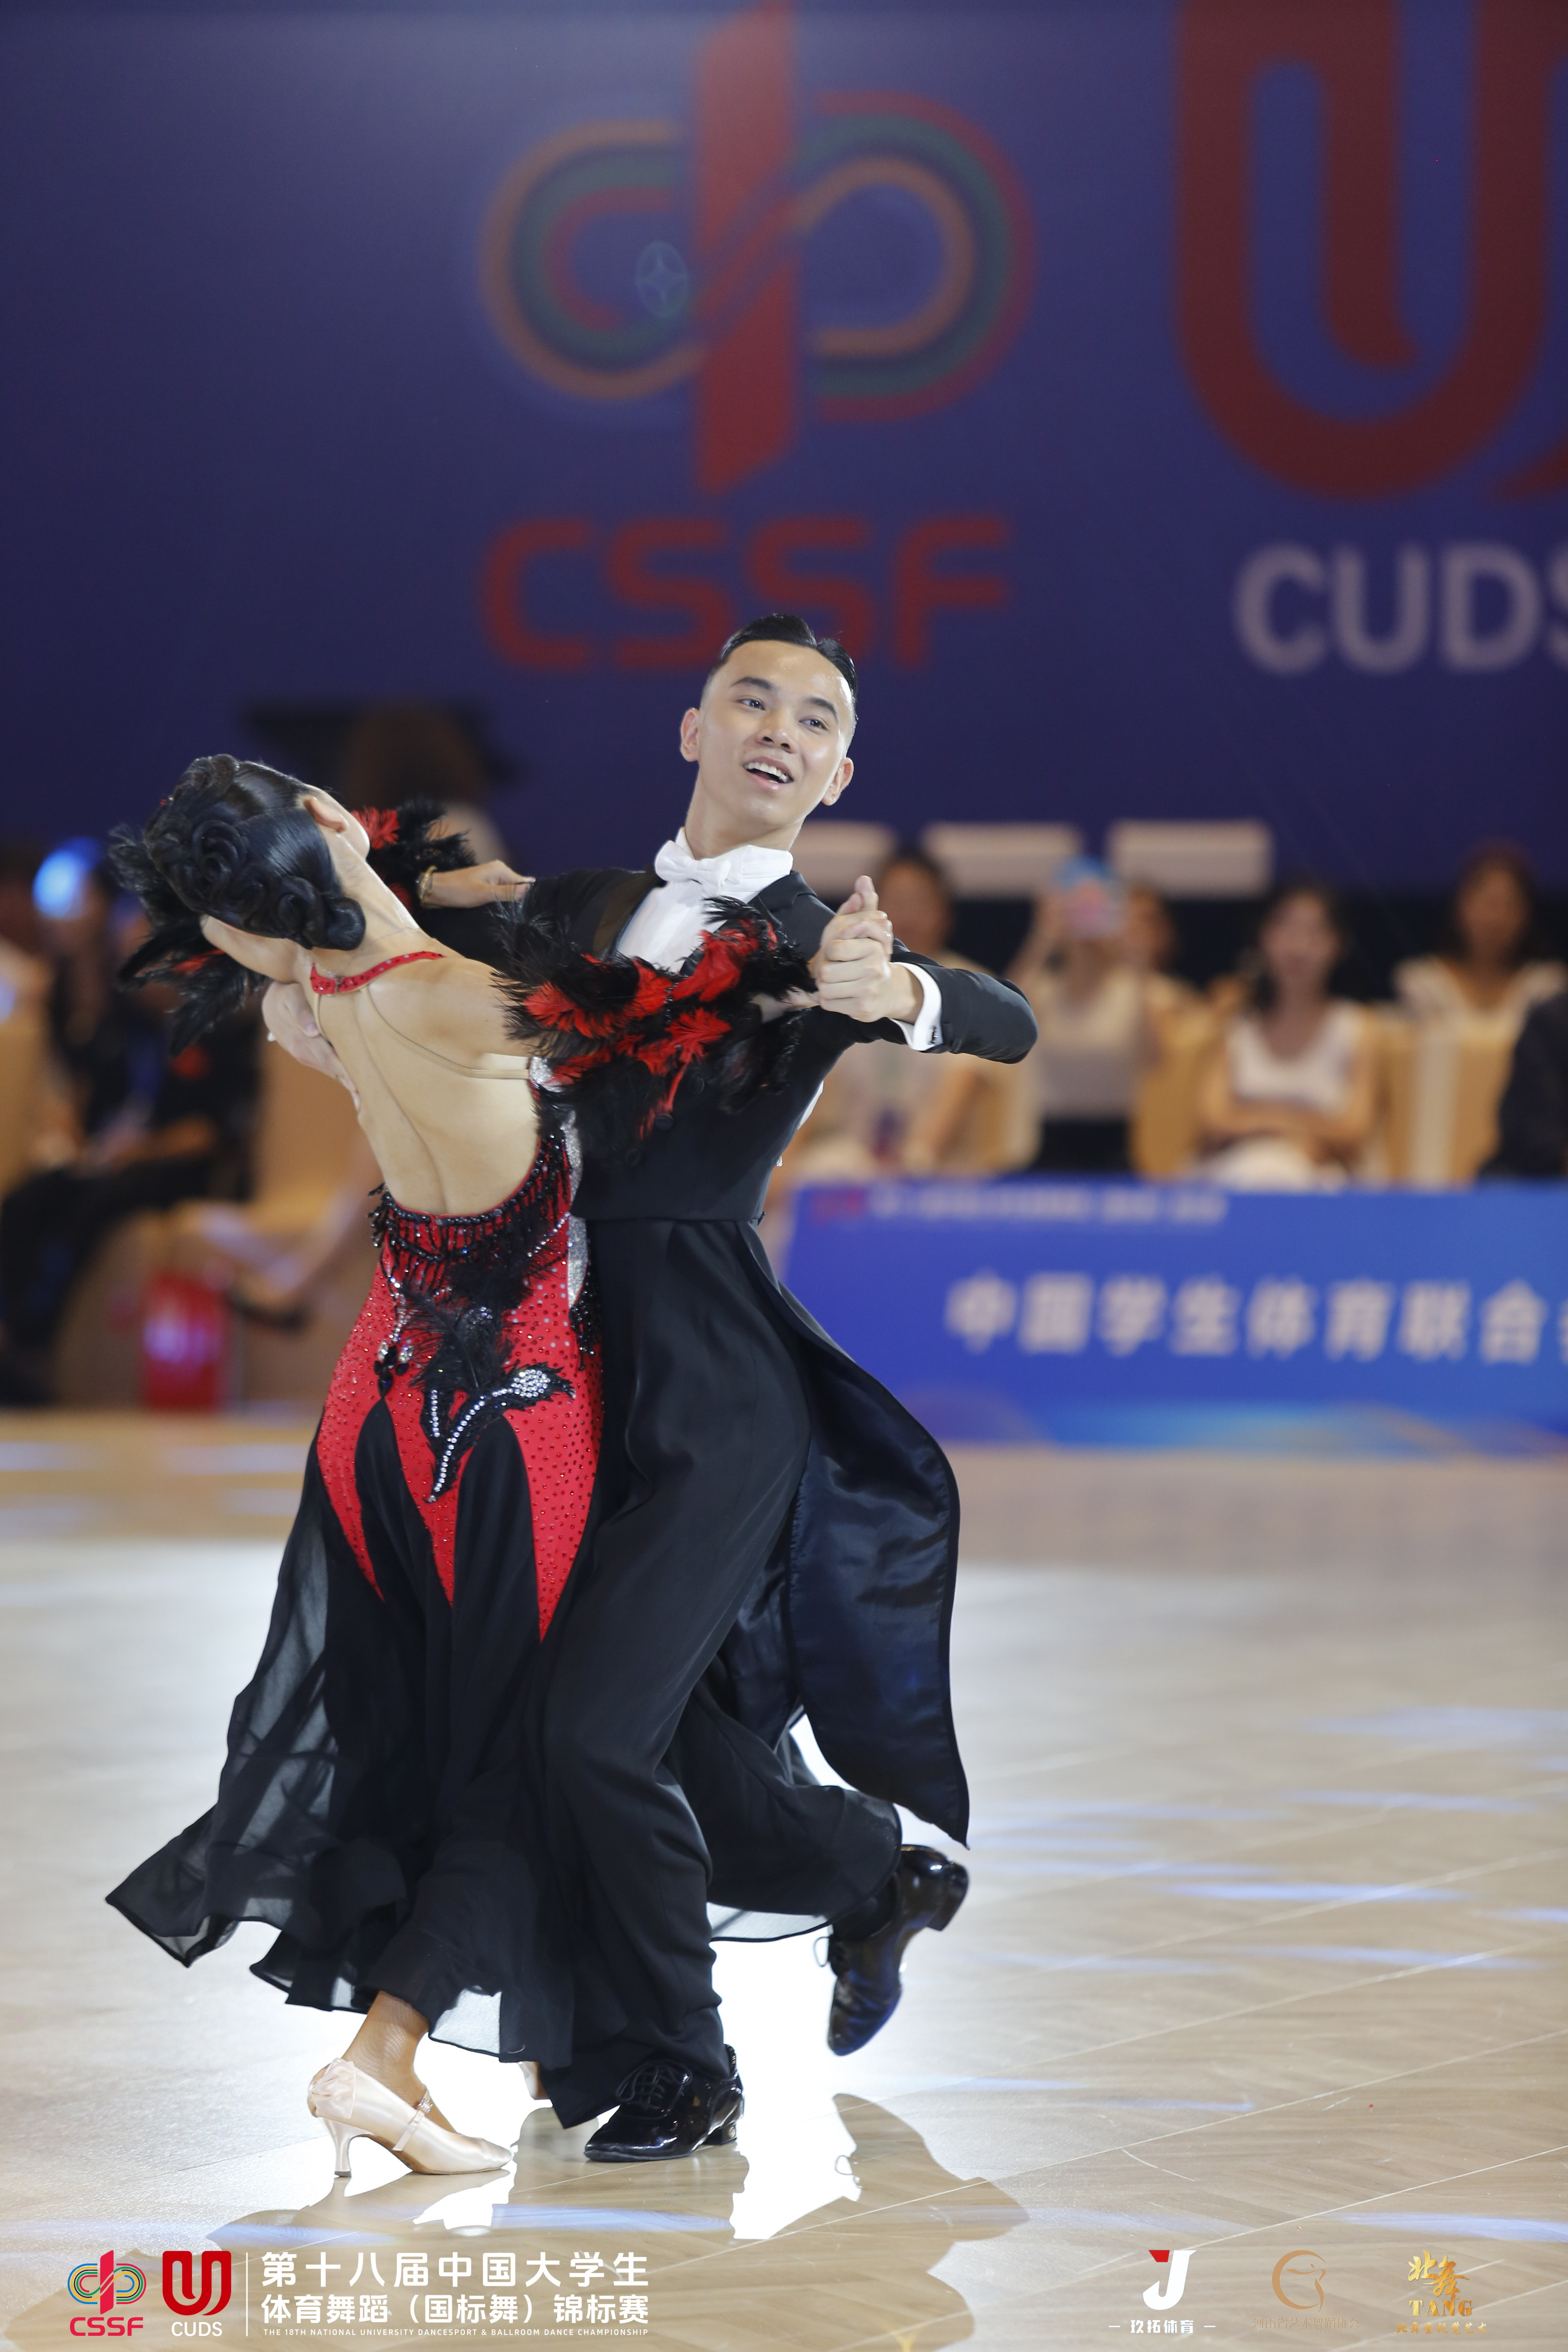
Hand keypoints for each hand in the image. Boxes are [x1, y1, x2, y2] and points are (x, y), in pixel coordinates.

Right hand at [262, 980, 359, 1105]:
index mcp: (304, 1041)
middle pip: (333, 1071)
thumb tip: (311, 1032)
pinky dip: (342, 1079)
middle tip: (372, 1102)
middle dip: (351, 1086)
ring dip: (348, 1086)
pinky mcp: (310, 1057)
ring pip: (331, 1073)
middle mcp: (305, 1053)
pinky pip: (328, 1069)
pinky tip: (356, 1091)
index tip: (359, 1086)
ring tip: (367, 1101)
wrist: (271, 1004)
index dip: (345, 1072)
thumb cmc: (287, 996)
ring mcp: (307, 1057)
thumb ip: (301, 1012)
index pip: (329, 1059)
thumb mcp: (292, 998)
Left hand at [423, 861, 531, 908]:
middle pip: (517, 887)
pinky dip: (502, 902)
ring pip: (508, 892)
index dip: (530, 896)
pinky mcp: (485, 886)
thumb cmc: (459, 891)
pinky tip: (504, 912)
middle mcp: (498, 871)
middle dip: (521, 900)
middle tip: (527, 917)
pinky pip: (500, 894)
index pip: (524, 883)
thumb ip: (508, 893)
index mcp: (501, 869)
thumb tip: (531, 890)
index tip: (535, 910)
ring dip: (511, 903)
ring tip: (518, 917)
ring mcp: (491, 878)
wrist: (436, 890)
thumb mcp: (485, 894)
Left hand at [808, 876, 921, 1025]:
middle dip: (825, 971)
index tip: (838, 953)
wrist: (889, 992)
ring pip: (825, 988)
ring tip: (837, 982)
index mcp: (874, 948)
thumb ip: (865, 903)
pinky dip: (828, 1000)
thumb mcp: (868, 928)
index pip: (833, 948)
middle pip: (826, 971)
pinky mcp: (861, 1009)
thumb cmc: (871, 957)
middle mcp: (874, 969)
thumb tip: (863, 879)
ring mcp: (868, 991)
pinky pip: (828, 1003)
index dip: (829, 951)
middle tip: (834, 970)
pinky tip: (840, 995)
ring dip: (826, 986)